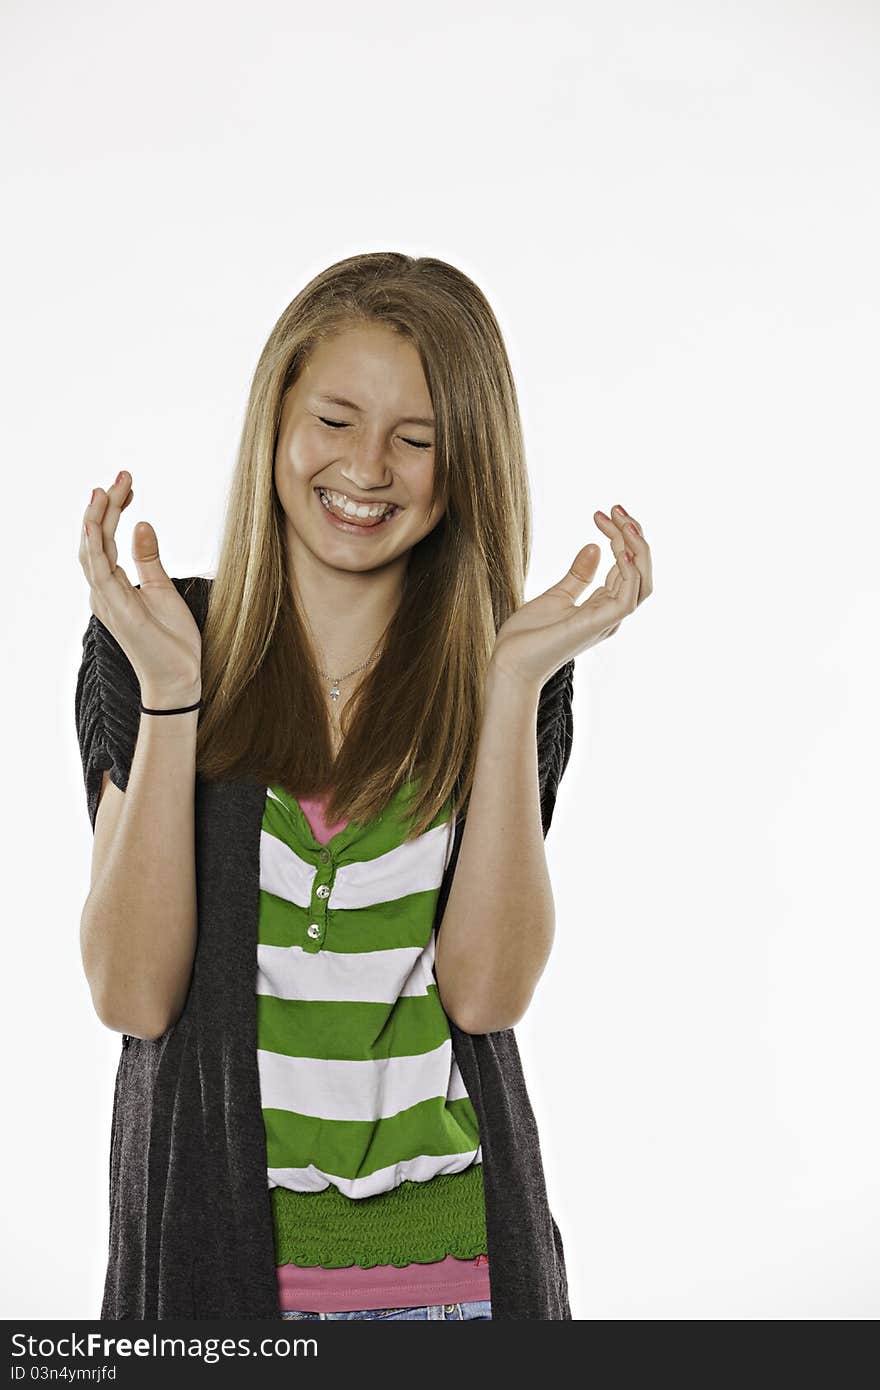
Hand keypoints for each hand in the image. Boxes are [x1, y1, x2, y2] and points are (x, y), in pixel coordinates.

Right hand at [78, 470, 203, 698]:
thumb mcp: (164, 589)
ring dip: (97, 517)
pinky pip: (98, 570)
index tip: (128, 484)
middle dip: (104, 505)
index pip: (104, 539)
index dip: (112, 509)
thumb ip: (149, 558)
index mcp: (112, 585)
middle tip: (123, 476)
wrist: (180, 677)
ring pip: (91, 549)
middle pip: (93, 539)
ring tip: (107, 489)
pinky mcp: (115, 608)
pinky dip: (94, 544)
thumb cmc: (172, 640)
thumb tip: (142, 523)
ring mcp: (105, 599)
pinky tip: (97, 522)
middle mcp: (102, 590)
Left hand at [490, 503, 652, 686]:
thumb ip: (578, 574)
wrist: (510, 662)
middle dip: (633, 536)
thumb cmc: (529, 636)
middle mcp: (612, 615)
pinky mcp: (599, 625)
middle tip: (615, 508)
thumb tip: (594, 545)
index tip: (601, 514)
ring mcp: (608, 621)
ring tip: (619, 519)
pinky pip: (628, 597)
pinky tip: (619, 546)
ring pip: (642, 580)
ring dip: (634, 546)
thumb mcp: (556, 595)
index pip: (628, 568)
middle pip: (641, 570)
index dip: (621, 537)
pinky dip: (629, 570)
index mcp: (604, 607)